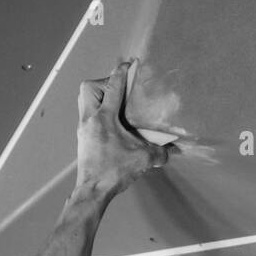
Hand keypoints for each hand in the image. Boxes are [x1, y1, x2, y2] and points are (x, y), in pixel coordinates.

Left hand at [75, 60, 172, 195]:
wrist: (92, 191)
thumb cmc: (114, 172)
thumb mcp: (143, 160)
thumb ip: (160, 152)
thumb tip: (172, 151)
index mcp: (104, 118)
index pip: (112, 87)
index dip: (121, 72)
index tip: (129, 64)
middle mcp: (90, 119)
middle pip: (88, 88)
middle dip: (103, 83)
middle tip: (119, 91)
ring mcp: (83, 129)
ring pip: (84, 101)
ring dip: (98, 97)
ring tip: (115, 105)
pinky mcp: (83, 139)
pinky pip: (87, 116)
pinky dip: (99, 113)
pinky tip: (112, 124)